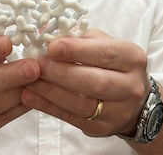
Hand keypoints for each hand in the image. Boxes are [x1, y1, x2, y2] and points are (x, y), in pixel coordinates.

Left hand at [21, 29, 148, 137]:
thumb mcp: (103, 44)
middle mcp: (131, 86)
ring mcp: (119, 111)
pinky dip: (48, 107)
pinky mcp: (102, 128)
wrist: (132, 100)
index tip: (52, 47)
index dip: (77, 51)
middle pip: (95, 81)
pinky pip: (72, 118)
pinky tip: (31, 97)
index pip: (105, 53)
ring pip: (82, 103)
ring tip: (30, 81)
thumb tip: (48, 34)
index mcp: (132, 58)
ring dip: (51, 92)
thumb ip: (79, 38)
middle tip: (37, 65)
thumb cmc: (112, 64)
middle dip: (62, 73)